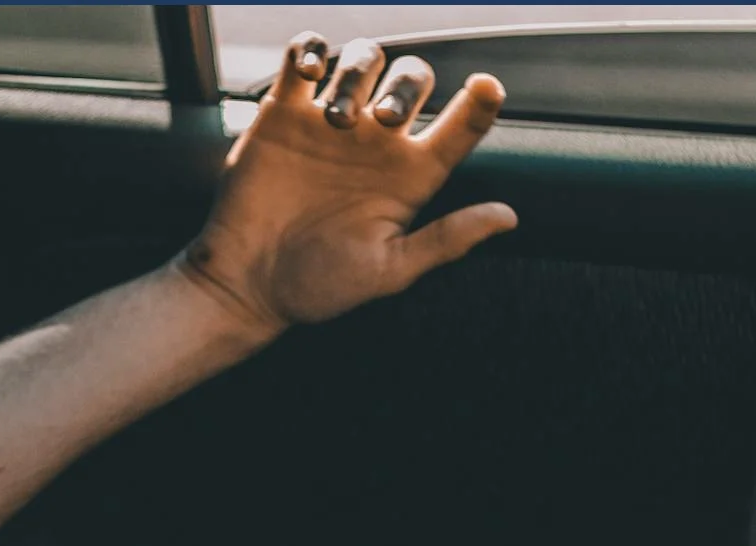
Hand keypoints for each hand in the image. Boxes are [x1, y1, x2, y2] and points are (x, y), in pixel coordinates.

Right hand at [181, 33, 517, 334]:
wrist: (247, 283)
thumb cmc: (318, 286)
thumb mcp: (388, 270)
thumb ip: (445, 241)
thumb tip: (507, 218)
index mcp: (409, 176)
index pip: (460, 127)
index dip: (481, 103)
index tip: (487, 87)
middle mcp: (375, 143)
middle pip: (412, 78)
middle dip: (405, 86)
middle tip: (381, 121)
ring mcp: (330, 123)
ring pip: (363, 59)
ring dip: (357, 74)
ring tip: (333, 119)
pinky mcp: (284, 112)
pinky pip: (303, 57)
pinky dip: (310, 49)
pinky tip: (309, 72)